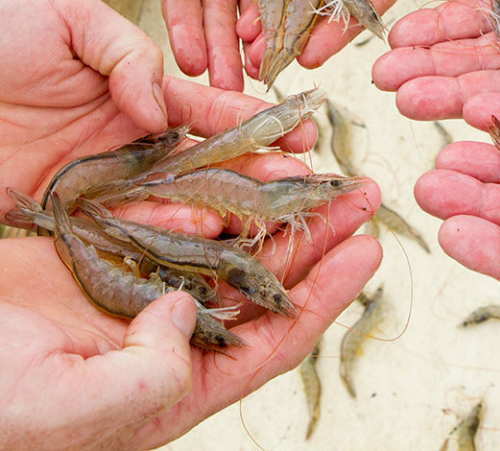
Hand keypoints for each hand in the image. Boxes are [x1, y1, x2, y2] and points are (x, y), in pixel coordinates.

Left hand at [0, 0, 315, 216]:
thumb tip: (160, 104)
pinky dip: (167, 233)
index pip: (208, 110)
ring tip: (270, 213)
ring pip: (176, 200)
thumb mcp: (65, 16)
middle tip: (307, 186)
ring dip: (226, 207)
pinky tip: (205, 233)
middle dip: (260, 173)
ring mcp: (102, 186)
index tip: (302, 132)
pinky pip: (126, 230)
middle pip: (206, 163)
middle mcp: (130, 145)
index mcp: (136, 94)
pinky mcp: (68, 223)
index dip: (255, 121)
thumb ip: (127, 52)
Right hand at [0, 182, 380, 450]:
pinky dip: (216, 185)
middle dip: (317, 237)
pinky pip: (180, 209)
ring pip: (231, 237)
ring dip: (275, 204)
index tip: (368, 251)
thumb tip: (189, 313)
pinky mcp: (115, 243)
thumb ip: (145, 375)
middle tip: (361, 196)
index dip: (326, 295)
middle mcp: (173, 327)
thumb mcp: (66, 406)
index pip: (275, 336)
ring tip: (318, 169)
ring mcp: (147, 281)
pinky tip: (245, 160)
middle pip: (266, 278)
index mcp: (177, 377)